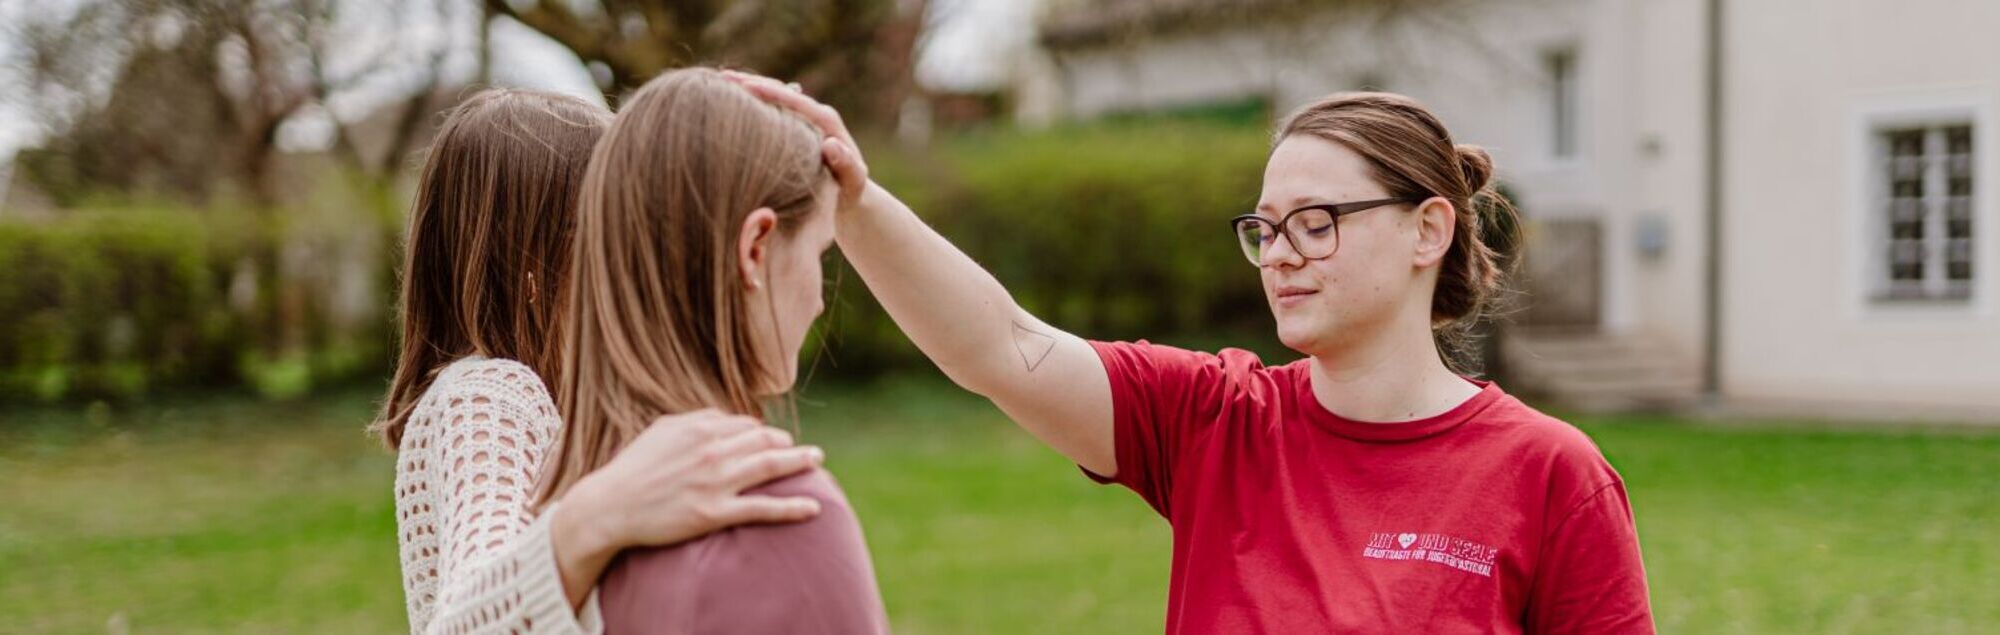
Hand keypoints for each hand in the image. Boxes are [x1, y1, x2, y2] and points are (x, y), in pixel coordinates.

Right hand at [565, 409, 824, 549]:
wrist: (610, 507)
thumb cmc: (633, 470)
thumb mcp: (661, 431)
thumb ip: (695, 420)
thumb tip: (722, 417)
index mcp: (699, 428)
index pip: (746, 424)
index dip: (764, 432)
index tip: (775, 440)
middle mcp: (712, 450)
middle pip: (764, 440)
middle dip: (788, 442)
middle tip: (805, 450)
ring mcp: (715, 482)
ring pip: (770, 466)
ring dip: (800, 462)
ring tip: (817, 461)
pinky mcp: (714, 513)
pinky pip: (762, 509)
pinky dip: (792, 507)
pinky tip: (813, 507)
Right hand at [722, 70, 870, 209]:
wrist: (847, 195)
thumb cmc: (849, 192)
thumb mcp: (852, 183)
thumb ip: (848, 166)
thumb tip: (831, 145)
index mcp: (827, 123)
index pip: (797, 102)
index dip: (772, 93)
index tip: (747, 86)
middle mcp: (813, 114)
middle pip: (780, 91)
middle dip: (752, 83)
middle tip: (722, 78)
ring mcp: (800, 119)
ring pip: (772, 96)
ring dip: (747, 88)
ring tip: (717, 82)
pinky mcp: (790, 127)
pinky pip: (769, 110)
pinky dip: (749, 103)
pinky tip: (726, 102)